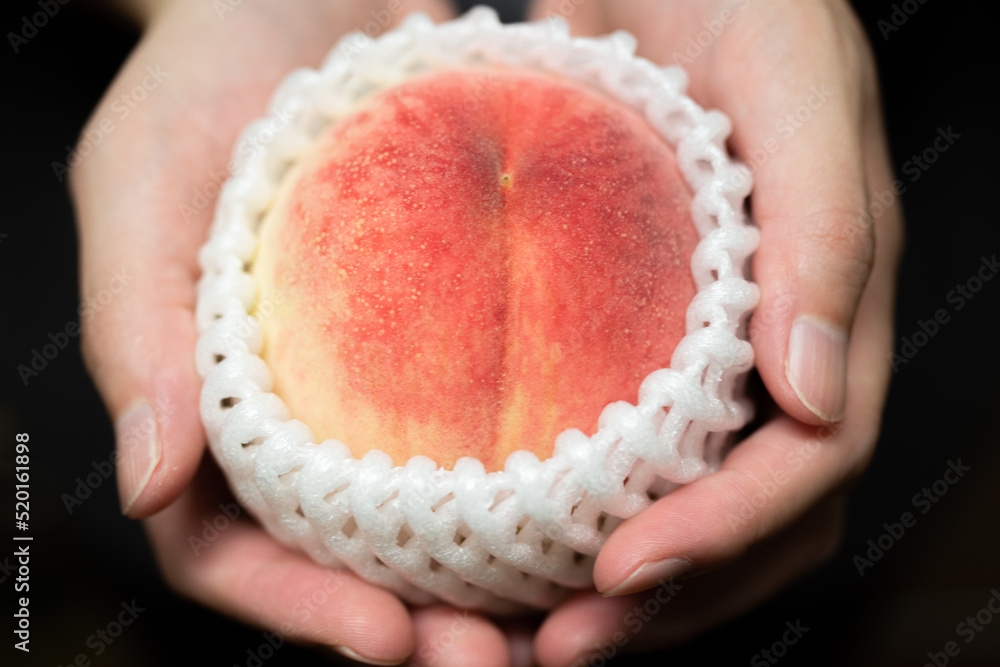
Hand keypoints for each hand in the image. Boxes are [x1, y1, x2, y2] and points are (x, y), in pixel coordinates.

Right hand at [72, 1, 520, 663]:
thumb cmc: (207, 72)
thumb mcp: (143, 176)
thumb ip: (133, 327)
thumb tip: (147, 483)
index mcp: (209, 403)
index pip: (232, 548)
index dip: (301, 609)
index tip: (391, 636)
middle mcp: (301, 407)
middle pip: (348, 558)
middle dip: (418, 624)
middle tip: (500, 657)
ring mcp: (381, 376)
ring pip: (434, 513)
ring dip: (497, 578)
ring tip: (571, 610)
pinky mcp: (456, 329)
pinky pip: (500, 417)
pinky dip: (543, 473)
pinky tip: (605, 491)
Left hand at [522, 0, 902, 662]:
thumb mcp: (796, 79)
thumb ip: (827, 228)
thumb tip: (817, 395)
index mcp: (830, 307)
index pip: (809, 464)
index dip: (730, 534)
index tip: (623, 572)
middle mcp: (773, 348)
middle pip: (750, 519)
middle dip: (668, 596)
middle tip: (557, 641)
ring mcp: (704, 351)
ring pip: (684, 505)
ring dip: (614, 585)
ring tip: (523, 627)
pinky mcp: (632, 336)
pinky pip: (612, 446)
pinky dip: (567, 509)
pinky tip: (500, 535)